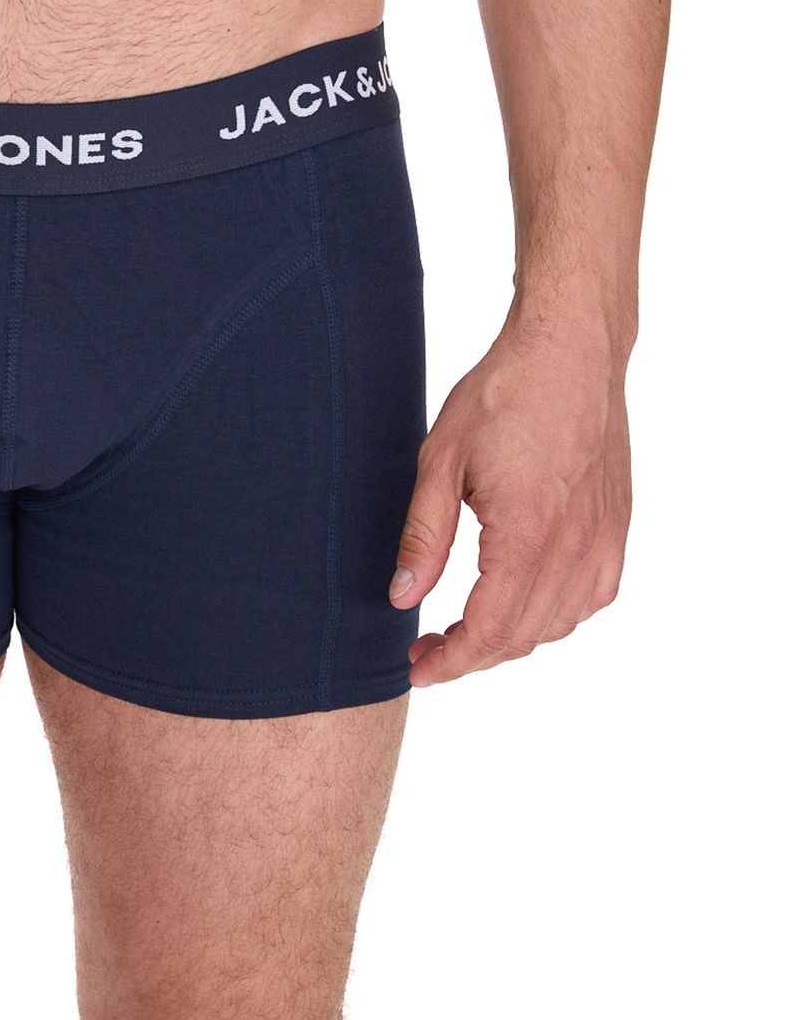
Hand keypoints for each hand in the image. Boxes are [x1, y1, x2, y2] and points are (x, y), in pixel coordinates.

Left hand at [390, 318, 631, 686]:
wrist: (571, 350)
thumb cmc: (503, 394)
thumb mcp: (440, 459)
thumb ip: (423, 535)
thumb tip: (403, 598)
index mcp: (528, 534)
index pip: (490, 630)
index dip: (450, 662)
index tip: (417, 670)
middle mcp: (575, 545)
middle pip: (523, 637)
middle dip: (472, 656)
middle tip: (428, 649)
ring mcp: (604, 537)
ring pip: (560, 624)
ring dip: (512, 639)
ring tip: (466, 628)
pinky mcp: (617, 524)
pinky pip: (594, 596)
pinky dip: (557, 614)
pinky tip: (525, 601)